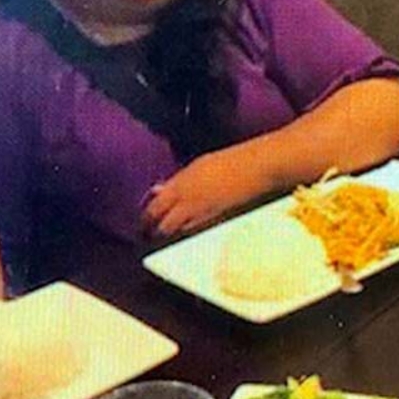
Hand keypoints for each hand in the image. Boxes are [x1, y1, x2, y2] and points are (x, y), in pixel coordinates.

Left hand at [143, 151, 270, 238]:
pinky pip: (197, 232)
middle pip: (163, 228)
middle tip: (150, 235)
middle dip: (155, 233)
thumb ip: (175, 182)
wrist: (257, 168)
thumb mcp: (195, 168)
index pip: (153, 210)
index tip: (142, 225)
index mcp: (179, 187)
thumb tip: (157, 191)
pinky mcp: (218, 222)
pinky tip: (188, 230)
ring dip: (171, 234)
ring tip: (167, 234)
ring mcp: (204, 215)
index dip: (145, 221)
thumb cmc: (226, 163)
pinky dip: (189, 233)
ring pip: (180, 233)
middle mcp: (188, 204)